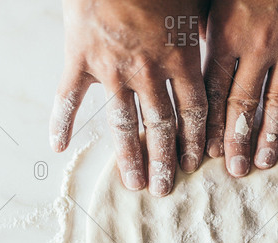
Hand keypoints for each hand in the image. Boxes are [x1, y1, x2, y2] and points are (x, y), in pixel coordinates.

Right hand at [50, 0, 207, 196]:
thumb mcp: (195, 2)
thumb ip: (205, 31)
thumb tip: (220, 50)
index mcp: (180, 57)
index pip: (193, 111)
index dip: (194, 141)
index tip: (193, 164)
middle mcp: (148, 71)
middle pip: (161, 125)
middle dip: (165, 160)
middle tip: (165, 188)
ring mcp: (111, 68)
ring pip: (123, 122)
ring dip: (130, 156)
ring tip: (134, 183)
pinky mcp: (79, 58)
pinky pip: (68, 97)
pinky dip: (60, 121)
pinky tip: (57, 147)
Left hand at [203, 0, 277, 175]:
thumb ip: (199, 33)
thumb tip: (186, 69)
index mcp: (225, 35)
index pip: (213, 93)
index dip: (209, 126)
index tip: (205, 154)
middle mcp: (258, 45)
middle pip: (244, 103)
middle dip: (237, 140)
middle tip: (234, 170)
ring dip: (272, 134)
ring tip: (266, 162)